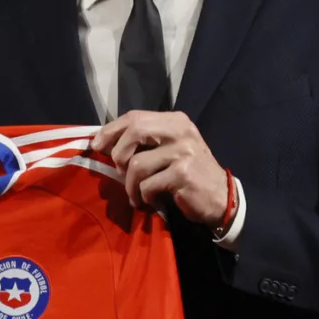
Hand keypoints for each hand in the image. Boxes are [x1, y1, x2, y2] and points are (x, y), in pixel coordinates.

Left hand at [89, 110, 231, 228]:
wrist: (222, 198)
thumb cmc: (189, 173)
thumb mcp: (170, 149)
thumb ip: (144, 142)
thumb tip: (103, 142)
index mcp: (175, 120)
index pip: (135, 116)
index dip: (111, 130)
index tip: (97, 144)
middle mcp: (180, 131)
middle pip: (135, 130)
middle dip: (118, 153)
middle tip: (118, 171)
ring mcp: (183, 152)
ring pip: (137, 164)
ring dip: (130, 186)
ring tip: (137, 195)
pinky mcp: (183, 175)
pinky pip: (148, 186)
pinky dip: (144, 197)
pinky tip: (151, 202)